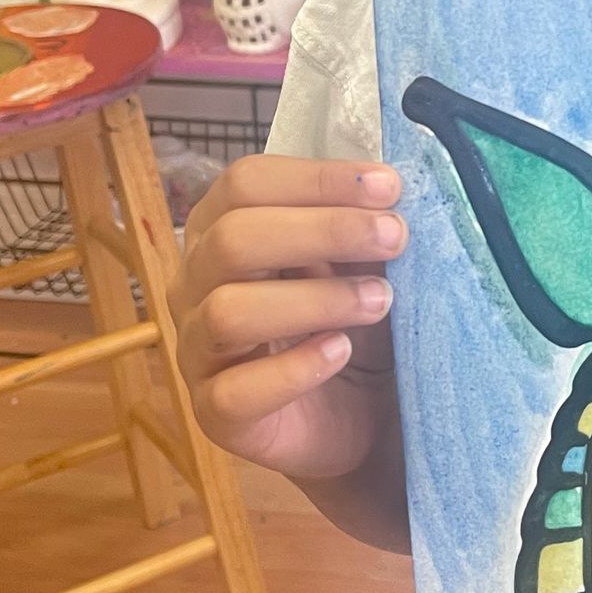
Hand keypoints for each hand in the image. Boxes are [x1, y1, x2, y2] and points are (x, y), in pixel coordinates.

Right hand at [174, 156, 405, 489]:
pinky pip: (237, 391)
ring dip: (316, 299)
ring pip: (228, 311)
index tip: (389, 186)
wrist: (357, 413)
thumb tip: (388, 185)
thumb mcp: (359, 261)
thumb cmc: (349, 317)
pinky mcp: (214, 414)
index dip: (316, 178)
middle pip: (232, 238)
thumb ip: (361, 222)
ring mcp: (197, 350)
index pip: (245, 183)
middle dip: (323, 230)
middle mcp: (196, 284)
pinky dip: (294, 368)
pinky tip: (341, 351)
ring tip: (381, 300)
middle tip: (395, 237)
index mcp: (221, 229)